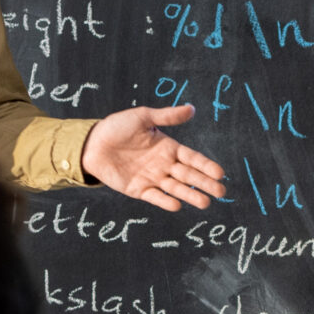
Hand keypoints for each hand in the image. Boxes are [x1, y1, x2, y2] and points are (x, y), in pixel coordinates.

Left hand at [80, 105, 226, 210]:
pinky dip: (166, 201)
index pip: (192, 158)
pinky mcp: (139, 190)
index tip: (220, 172)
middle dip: (205, 183)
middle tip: (221, 191)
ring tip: (205, 203)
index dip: (206, 165)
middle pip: (188, 176)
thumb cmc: (117, 127)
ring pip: (175, 188)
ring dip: (190, 196)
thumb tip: (192, 109)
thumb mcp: (143, 117)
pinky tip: (177, 205)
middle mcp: (163, 164)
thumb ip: (167, 116)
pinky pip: (155, 197)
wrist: (92, 143)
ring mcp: (152, 178)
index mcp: (168, 147)